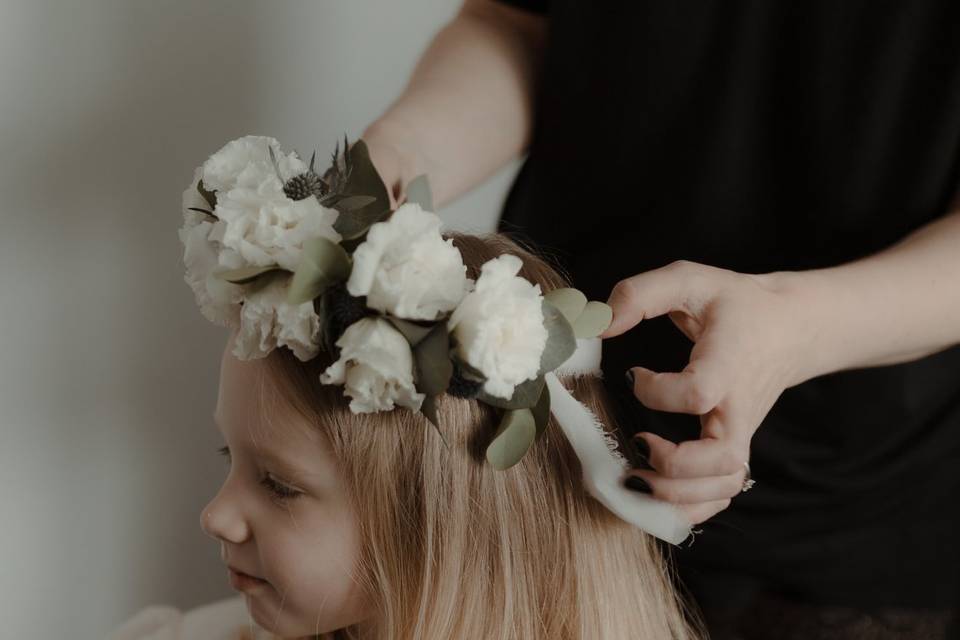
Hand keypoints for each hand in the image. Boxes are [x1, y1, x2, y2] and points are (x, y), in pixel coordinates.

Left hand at [601, 260, 811, 524]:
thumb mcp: (689, 280)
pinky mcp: (735, 449)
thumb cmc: (735, 303)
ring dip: (679, 496)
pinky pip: (721, 495)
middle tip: (636, 444)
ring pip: (723, 488)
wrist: (792, 326)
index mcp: (728, 366)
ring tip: (638, 477)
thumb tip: (600, 324)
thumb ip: (640, 294)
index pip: (697, 393)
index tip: (633, 373)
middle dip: (672, 467)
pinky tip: (655, 495)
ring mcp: (740, 435)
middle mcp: (738, 409)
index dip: (656, 391)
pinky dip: (691, 508)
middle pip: (720, 461)